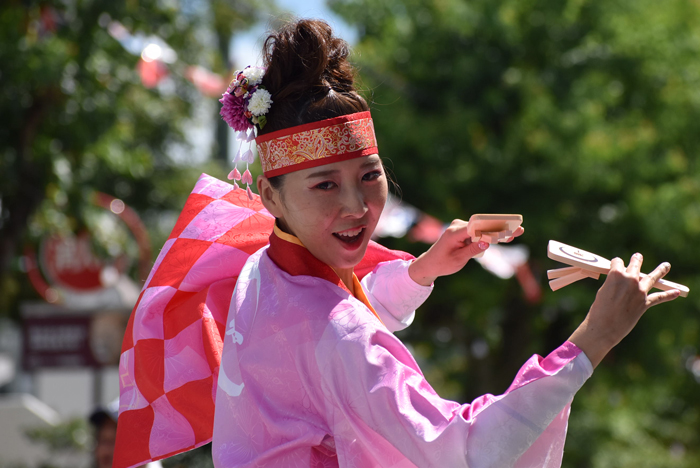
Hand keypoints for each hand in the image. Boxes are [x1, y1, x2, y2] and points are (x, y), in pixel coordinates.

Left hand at [408, 219, 524, 285]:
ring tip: (517, 232)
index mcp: (454, 233)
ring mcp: (461, 227)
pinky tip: (506, 235)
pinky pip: (479, 232)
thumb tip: (487, 242)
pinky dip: (491, 235)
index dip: (494, 228)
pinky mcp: (464, 231)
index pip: (477, 227)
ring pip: (483, 229)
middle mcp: (457, 226)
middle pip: (483, 226)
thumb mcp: (458, 260)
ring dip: (499, 231)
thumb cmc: (442, 263)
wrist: (430, 263)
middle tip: (519, 229)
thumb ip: (472, 250)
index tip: (507, 229)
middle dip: (501, 228)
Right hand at [568, 253, 680, 367]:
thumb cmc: (599, 309)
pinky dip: (668, 295)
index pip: (617, 262)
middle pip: (635, 265)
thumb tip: (621, 283)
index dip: (615, 265)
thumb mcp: (603, 291)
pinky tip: (676, 292)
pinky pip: (659, 298)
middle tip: (638, 256)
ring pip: (652, 277)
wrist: (605, 327)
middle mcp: (630, 280)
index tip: (614, 266)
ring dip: (660, 271)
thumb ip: (613, 283)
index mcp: (616, 274)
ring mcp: (639, 291)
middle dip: (636, 260)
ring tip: (666, 265)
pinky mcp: (644, 303)